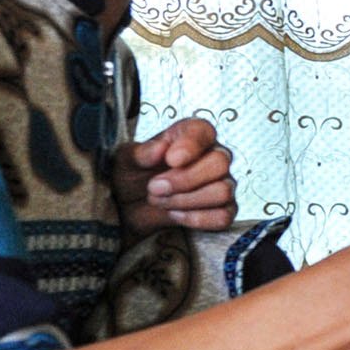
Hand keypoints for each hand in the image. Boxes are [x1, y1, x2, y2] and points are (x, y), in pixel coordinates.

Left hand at [115, 118, 237, 233]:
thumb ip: (143, 153)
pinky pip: (223, 216)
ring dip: (186, 201)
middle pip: (219, 163)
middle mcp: (214, 155)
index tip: (171, 159)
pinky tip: (175, 214)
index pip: (204, 131)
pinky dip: (196, 218)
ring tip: (160, 200)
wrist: (130, 206)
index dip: (190, 145)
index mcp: (192, 134)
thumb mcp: (126, 160)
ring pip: (222, 192)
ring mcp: (223, 184)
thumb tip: (161, 148)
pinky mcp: (224, 210)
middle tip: (153, 187)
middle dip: (184, 180)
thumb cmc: (132, 175)